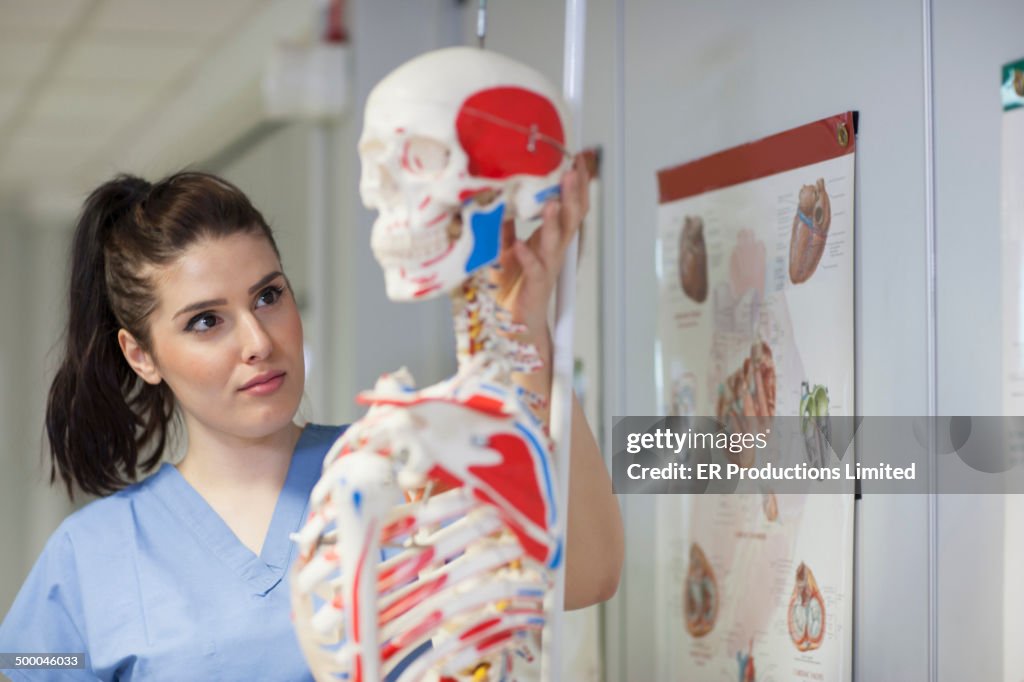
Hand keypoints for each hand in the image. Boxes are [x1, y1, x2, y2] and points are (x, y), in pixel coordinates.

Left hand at [490, 154, 590, 365]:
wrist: (517, 321)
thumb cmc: (516, 284)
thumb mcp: (507, 246)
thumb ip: (505, 225)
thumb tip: (499, 199)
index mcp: (551, 238)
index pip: (569, 207)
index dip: (576, 185)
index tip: (577, 160)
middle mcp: (555, 250)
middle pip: (571, 218)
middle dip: (573, 194)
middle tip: (573, 171)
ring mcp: (547, 267)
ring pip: (556, 242)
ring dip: (553, 222)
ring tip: (552, 202)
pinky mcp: (535, 285)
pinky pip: (534, 269)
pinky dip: (528, 257)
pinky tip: (522, 245)